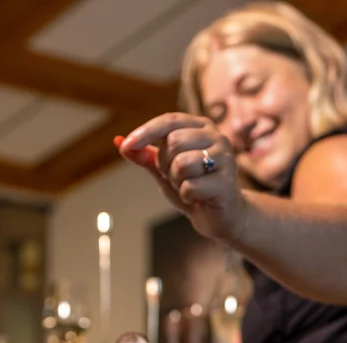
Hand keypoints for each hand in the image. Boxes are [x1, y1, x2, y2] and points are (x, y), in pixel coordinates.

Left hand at [116, 113, 245, 243]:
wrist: (221, 217)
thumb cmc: (194, 189)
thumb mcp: (165, 171)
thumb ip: (146, 157)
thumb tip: (119, 142)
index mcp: (201, 128)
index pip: (169, 120)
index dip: (146, 131)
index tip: (127, 145)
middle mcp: (217, 137)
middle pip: (174, 142)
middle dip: (165, 164)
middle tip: (175, 176)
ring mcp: (225, 158)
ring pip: (181, 163)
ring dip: (177, 181)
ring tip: (189, 186)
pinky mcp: (226, 182)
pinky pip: (190, 186)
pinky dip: (187, 196)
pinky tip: (199, 198)